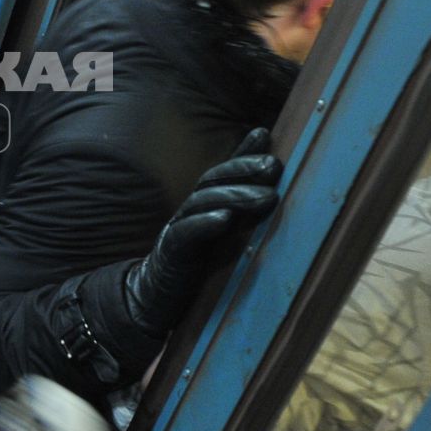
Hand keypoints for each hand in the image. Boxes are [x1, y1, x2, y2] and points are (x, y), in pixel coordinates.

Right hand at [122, 128, 280, 336]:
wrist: (155, 297)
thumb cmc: (196, 265)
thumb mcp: (225, 237)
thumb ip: (242, 217)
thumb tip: (275, 197)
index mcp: (204, 204)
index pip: (223, 171)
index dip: (241, 151)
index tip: (264, 133)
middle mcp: (190, 209)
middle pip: (214, 179)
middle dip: (244, 169)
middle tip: (274, 165)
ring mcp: (179, 228)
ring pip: (204, 202)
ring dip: (235, 196)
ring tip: (266, 196)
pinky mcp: (171, 252)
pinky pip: (186, 233)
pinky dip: (205, 224)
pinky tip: (225, 219)